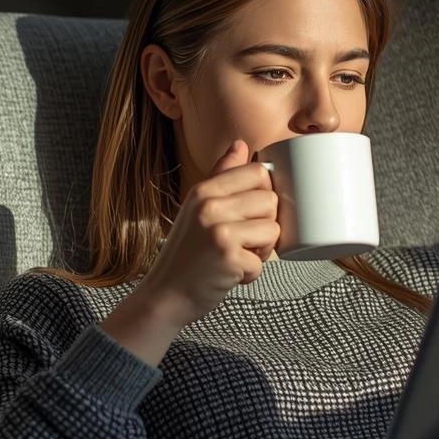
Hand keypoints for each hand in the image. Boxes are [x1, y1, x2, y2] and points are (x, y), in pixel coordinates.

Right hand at [136, 139, 279, 326]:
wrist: (165, 295)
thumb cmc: (187, 253)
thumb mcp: (197, 207)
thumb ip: (222, 175)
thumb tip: (240, 144)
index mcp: (204, 190)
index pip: (258, 172)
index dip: (264, 194)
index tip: (250, 213)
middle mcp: (210, 205)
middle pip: (271, 201)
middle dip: (264, 225)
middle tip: (241, 241)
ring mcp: (218, 231)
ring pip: (273, 230)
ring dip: (262, 250)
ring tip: (237, 256)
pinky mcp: (228, 258)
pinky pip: (263, 261)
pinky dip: (251, 274)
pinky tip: (231, 274)